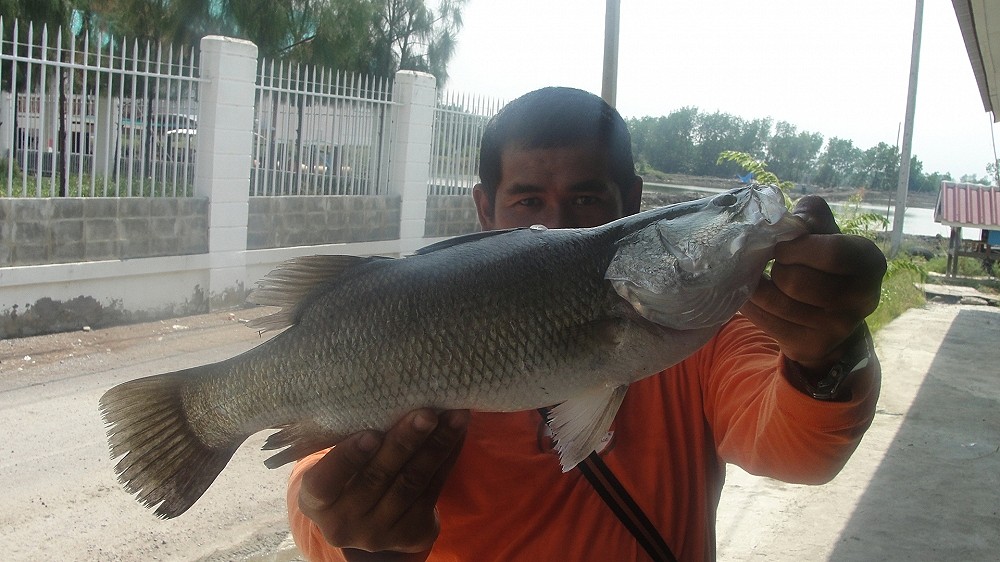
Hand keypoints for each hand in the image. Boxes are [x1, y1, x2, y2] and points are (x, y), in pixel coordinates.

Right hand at [298, 409, 469, 559]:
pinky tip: (457, 433)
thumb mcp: (332, 462)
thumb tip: (382, 393)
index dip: (348, 458)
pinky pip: (433, 490)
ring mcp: (379, 533)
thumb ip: (346, 439)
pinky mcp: (412, 533)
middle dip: (405, 442)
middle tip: (426, 413)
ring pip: (411, 484)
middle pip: (378, 478)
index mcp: (315, 501)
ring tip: (454, 417)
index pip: (325, 482)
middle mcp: (343, 524)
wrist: (367, 518)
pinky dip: (447, 457)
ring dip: (437, 446)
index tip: (371, 434)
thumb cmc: (345, 472)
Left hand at [741, 196, 885, 372]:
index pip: (830, 253)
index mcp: (870, 261)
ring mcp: (838, 327)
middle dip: (776, 269)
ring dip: (758, 286)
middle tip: (775, 266)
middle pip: (796, 280)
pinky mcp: (812, 345)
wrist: (831, 318)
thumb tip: (785, 220)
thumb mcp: (826, 234)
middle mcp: (862, 298)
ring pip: (777, 301)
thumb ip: (810, 216)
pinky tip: (754, 296)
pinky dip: (751, 305)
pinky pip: (765, 321)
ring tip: (761, 278)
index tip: (782, 246)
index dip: (796, 247)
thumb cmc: (825, 265)